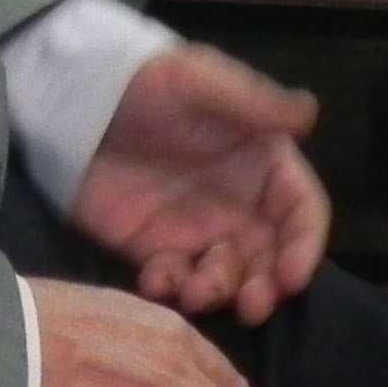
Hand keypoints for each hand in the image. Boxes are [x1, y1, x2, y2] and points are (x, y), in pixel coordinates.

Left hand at [69, 46, 331, 323]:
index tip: (292, 277)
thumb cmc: (149, 82)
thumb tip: (310, 113)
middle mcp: (238, 203)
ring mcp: (195, 230)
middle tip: (251, 306)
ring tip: (193, 292)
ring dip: (218, 293)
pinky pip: (173, 282)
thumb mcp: (201, 80)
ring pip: (225, 278)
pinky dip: (169, 291)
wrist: (76, 101)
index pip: (301, 210)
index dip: (305, 246)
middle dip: (267, 287)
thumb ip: (255, 102)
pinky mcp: (153, 249)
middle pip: (270, 258)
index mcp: (262, 162)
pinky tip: (153, 281)